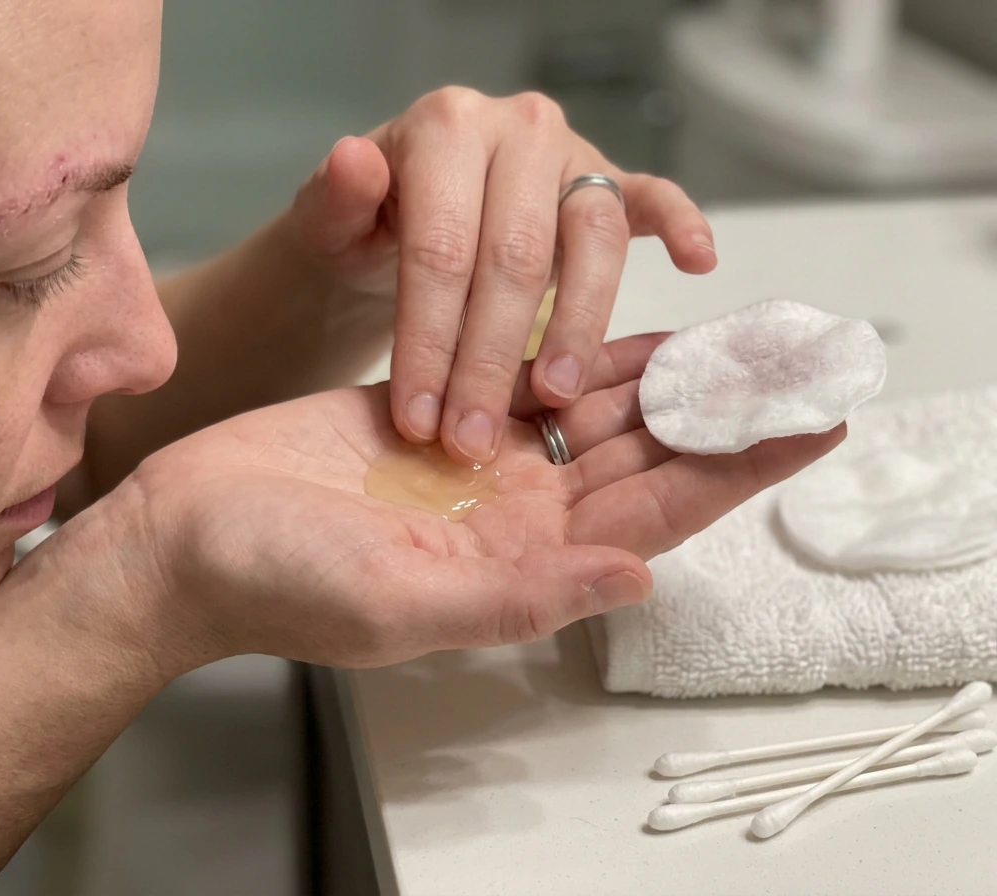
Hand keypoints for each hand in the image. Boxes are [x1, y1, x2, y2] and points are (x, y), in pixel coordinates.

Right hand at [98, 334, 841, 673]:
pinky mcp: (437, 409)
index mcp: (519, 564)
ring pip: (596, 411)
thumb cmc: (277, 584)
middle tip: (793, 361)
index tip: (810, 429)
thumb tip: (639, 572)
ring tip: (734, 336)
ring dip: (665, 376)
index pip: (657, 512)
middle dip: (720, 413)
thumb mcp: (401, 605)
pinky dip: (584, 350)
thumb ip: (521, 597)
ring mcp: (478, 460)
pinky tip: (631, 324)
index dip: (737, 472)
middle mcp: (513, 512)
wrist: (188, 533)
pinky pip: (531, 376)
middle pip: (645, 454)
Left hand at [288, 87, 714, 466]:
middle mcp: (516, 130)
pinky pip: (652, 197)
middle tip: (475, 443)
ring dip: (579, 327)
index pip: (441, 248)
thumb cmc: (368, 225)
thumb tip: (352, 160)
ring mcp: (570, 155)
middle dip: (492, 361)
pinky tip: (698, 262)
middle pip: (516, 256)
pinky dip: (680, 224)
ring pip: (590, 240)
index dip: (430, 340)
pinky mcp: (611, 180)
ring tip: (557, 400)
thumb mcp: (331, 222)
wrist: (400, 206)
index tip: (419, 422)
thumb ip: (334, 202)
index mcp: (444, 129)